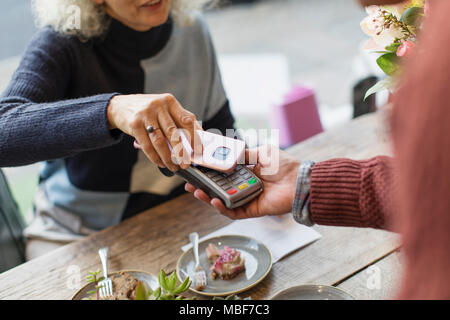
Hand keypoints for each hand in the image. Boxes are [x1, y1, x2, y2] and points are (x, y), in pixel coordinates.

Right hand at [107, 93, 202, 170]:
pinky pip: (147, 145)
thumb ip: (179, 120)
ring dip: (168, 158)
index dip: (195, 137)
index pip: (187, 120)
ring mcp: (145, 114)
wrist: (119, 106)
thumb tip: (197, 139)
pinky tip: (160, 162)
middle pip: (174, 133)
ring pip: (160, 141)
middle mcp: (158, 106)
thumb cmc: (148, 110)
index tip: (198, 151)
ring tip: (173, 166)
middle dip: (181, 152)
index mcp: (170, 101)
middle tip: (186, 164)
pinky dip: (155, 157)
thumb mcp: (164, 109)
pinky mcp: (134, 124)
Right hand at [185, 145, 300, 219]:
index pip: (223, 175)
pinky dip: (223, 208)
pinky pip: (233, 212)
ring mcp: (247, 199)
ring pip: (223, 202)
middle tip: (190, 184)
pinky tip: (214, 201)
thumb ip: (245, 154)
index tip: (196, 170)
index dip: (210, 173)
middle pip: (219, 189)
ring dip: (209, 198)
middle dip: (203, 187)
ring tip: (197, 192)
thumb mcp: (262, 153)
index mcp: (247, 173)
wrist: (299, 181)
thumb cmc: (284, 166)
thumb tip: (229, 152)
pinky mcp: (252, 210)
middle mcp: (244, 187)